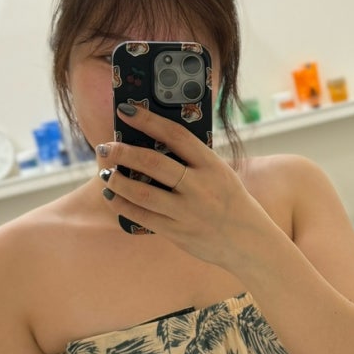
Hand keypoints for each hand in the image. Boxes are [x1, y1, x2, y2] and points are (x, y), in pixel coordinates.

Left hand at [96, 104, 268, 268]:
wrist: (249, 242)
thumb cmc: (231, 201)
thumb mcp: (220, 173)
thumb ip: (194, 160)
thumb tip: (152, 141)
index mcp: (212, 165)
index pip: (176, 135)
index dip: (148, 120)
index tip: (126, 111)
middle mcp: (200, 187)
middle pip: (154, 163)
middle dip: (124, 152)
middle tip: (106, 147)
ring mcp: (188, 212)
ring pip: (142, 194)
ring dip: (117, 180)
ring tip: (105, 172)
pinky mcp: (178, 233)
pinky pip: (142, 217)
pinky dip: (122, 205)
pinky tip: (111, 196)